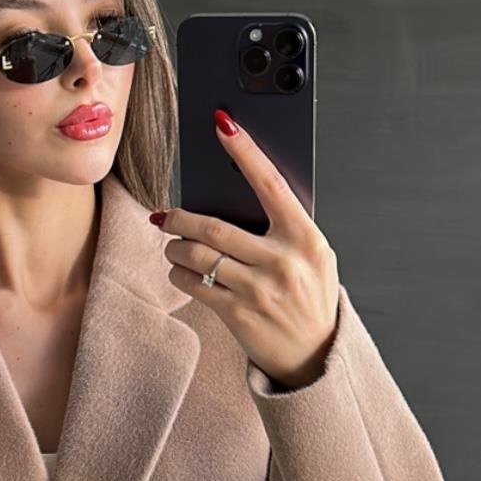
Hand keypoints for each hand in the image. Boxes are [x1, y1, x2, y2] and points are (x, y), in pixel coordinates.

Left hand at [153, 110, 339, 388]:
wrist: (316, 356)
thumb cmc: (310, 299)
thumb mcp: (312, 257)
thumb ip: (283, 229)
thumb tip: (235, 194)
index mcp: (306, 238)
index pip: (271, 183)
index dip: (246, 151)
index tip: (223, 124)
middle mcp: (284, 261)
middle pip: (215, 226)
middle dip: (180, 218)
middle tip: (164, 215)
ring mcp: (260, 290)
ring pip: (199, 256)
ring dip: (175, 248)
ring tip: (171, 247)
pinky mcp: (240, 315)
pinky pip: (196, 285)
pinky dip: (180, 274)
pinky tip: (180, 271)